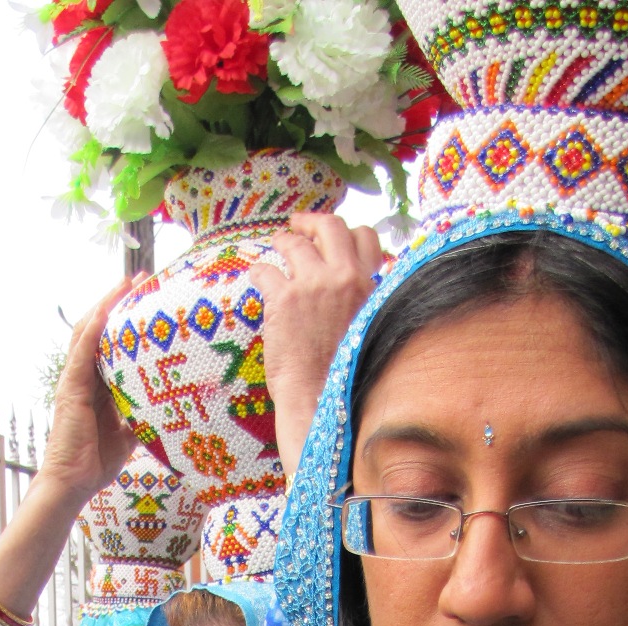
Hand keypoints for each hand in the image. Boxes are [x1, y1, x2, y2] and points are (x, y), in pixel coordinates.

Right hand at [38, 276, 137, 506]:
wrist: (73, 483)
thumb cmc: (95, 463)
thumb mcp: (128, 436)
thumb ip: (141, 418)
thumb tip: (164, 413)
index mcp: (95, 386)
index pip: (108, 342)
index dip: (123, 318)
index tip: (144, 298)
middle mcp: (82, 377)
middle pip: (98, 328)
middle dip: (117, 301)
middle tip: (140, 278)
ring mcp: (74, 380)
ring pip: (89, 330)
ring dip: (107, 303)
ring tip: (127, 282)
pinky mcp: (71, 388)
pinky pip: (83, 349)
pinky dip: (95, 325)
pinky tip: (108, 306)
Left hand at [258, 214, 386, 478]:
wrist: (322, 401)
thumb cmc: (346, 377)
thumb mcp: (370, 332)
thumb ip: (364, 305)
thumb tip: (359, 294)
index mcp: (369, 287)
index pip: (366, 238)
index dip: (349, 234)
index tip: (334, 240)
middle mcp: (344, 279)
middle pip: (331, 227)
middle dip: (312, 221)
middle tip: (299, 225)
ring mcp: (313, 286)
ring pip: (295, 243)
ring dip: (284, 241)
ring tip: (277, 245)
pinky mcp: (284, 300)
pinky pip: (266, 270)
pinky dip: (260, 272)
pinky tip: (257, 278)